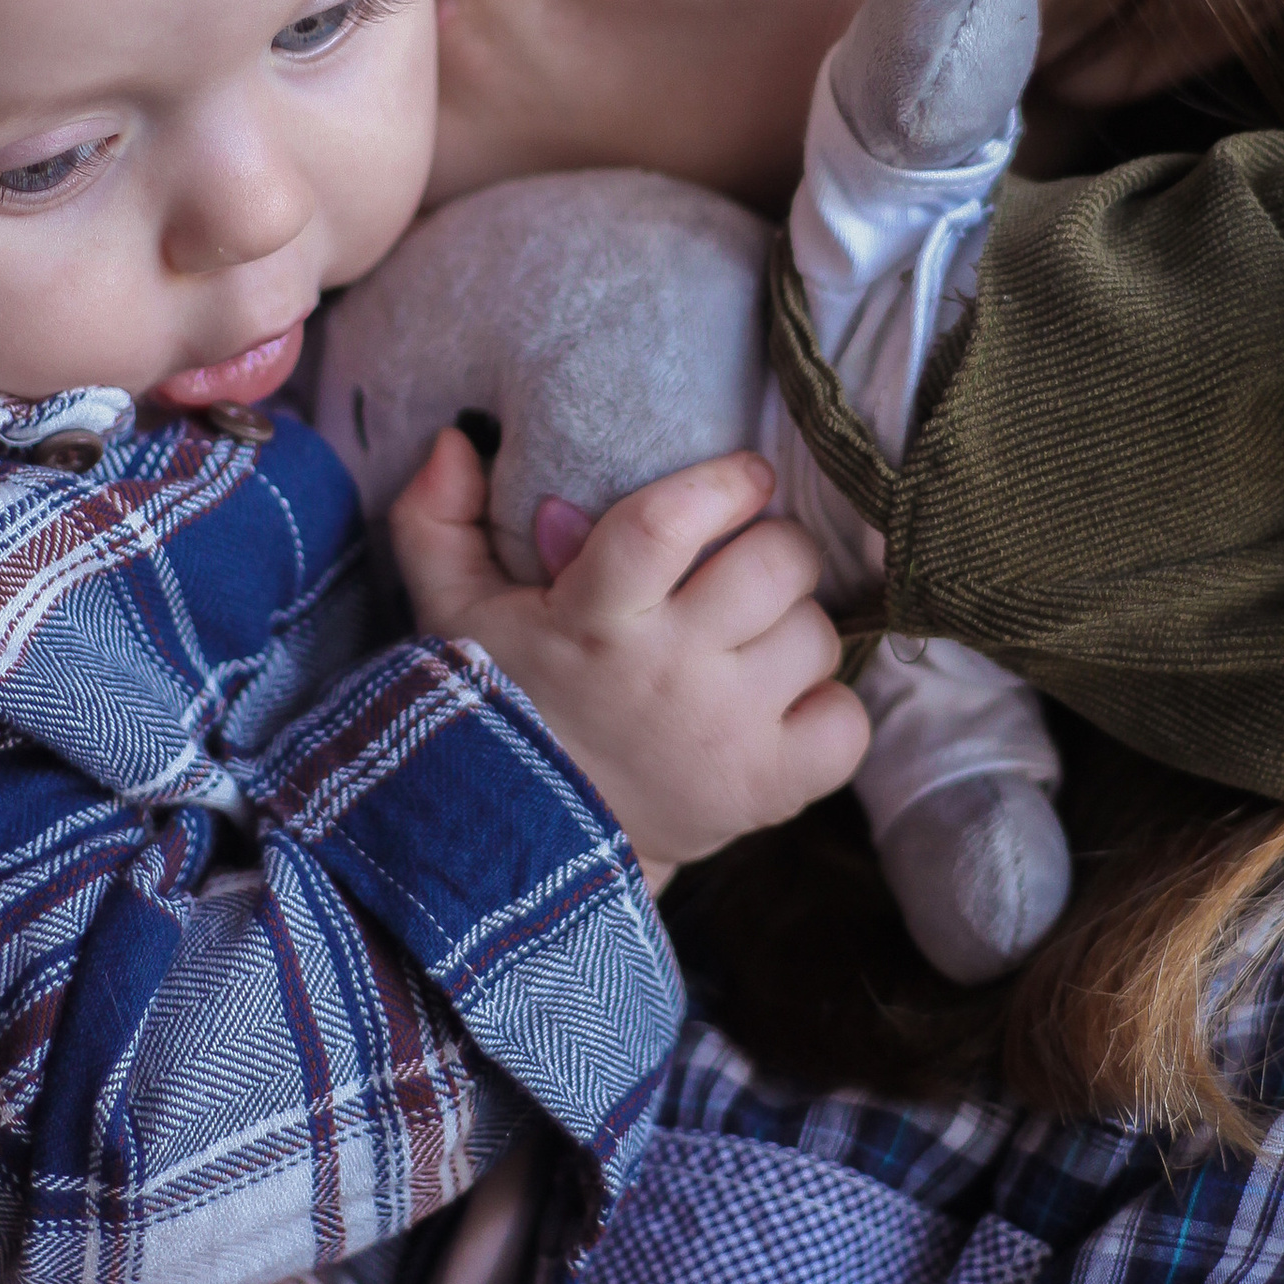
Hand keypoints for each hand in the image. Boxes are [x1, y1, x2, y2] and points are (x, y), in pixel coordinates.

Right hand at [391, 428, 868, 880]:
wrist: (537, 841)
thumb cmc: (508, 704)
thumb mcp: (454, 614)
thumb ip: (436, 519)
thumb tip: (457, 441)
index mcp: (594, 618)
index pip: (669, 524)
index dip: (723, 485)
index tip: (747, 474)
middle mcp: (668, 674)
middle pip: (776, 567)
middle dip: (775, 551)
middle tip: (749, 566)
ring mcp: (725, 735)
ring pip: (816, 636)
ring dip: (794, 629)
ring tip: (751, 646)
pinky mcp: (768, 789)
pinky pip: (847, 722)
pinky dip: (829, 709)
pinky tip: (782, 708)